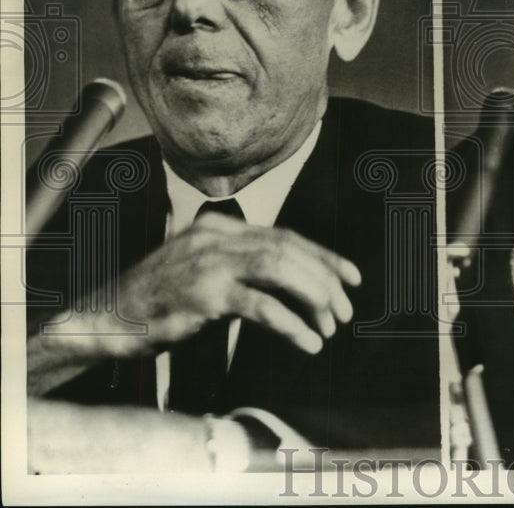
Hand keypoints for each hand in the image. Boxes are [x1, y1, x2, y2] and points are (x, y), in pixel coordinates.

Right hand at [113, 211, 361, 352]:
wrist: (105, 319)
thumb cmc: (156, 301)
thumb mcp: (201, 271)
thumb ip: (240, 266)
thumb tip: (294, 280)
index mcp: (220, 229)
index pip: (287, 236)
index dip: (325, 256)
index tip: (352, 277)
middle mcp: (217, 237)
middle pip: (290, 250)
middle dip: (325, 281)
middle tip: (345, 311)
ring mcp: (210, 264)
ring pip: (281, 270)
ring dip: (314, 299)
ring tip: (330, 327)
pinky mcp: (204, 295)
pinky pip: (262, 306)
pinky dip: (291, 324)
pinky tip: (307, 342)